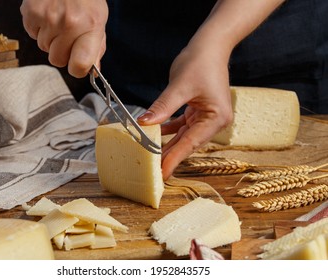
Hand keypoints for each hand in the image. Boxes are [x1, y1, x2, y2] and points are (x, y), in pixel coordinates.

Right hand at [20, 0, 107, 77]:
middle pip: (57, 60)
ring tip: (58, 21)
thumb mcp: (99, 20)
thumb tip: (93, 70)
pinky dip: (38, 28)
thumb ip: (96, 47)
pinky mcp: (30, 12)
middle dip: (61, 53)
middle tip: (67, 37)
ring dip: (50, 39)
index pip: (80, 65)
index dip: (78, 69)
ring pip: (43, 48)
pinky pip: (32, 34)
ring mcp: (48, 18)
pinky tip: (47, 15)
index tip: (78, 64)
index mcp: (90, 27)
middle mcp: (69, 24)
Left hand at [137, 0, 284, 179]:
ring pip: (184, 136)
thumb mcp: (179, 86)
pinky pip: (182, 126)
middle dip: (170, 155)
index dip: (174, 158)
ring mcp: (207, 117)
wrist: (210, 46)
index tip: (162, 173)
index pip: (191, 142)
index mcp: (216, 118)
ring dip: (168, 144)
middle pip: (188, 143)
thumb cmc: (200, 62)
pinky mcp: (199, 112)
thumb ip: (163, 107)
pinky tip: (155, 134)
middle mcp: (215, 121)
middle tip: (153, 170)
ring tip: (152, 157)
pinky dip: (169, 130)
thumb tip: (144, 124)